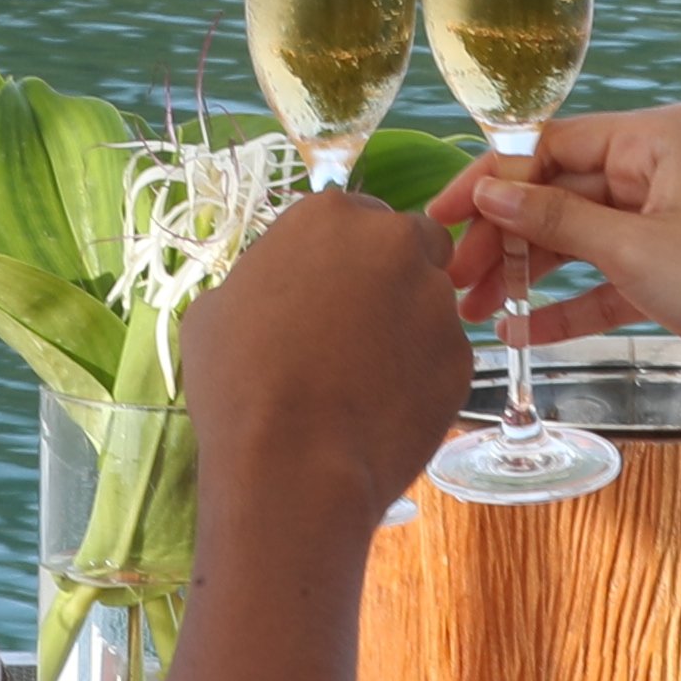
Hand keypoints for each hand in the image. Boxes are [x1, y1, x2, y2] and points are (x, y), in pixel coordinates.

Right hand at [177, 190, 471, 524]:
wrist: (292, 465)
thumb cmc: (239, 382)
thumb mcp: (217, 309)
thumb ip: (263, 279)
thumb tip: (276, 291)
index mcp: (330, 215)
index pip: (357, 216)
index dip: (345, 255)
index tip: (330, 288)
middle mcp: (394, 243)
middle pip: (412, 244)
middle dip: (394, 275)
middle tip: (360, 326)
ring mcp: (436, 300)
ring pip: (432, 303)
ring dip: (409, 327)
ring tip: (367, 379)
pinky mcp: (463, 357)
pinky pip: (442, 358)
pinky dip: (422, 377)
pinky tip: (385, 409)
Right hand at [424, 106, 680, 470]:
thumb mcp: (634, 249)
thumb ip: (555, 222)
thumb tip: (489, 194)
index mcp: (654, 137)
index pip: (549, 147)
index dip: (490, 182)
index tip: (440, 217)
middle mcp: (657, 168)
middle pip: (557, 195)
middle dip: (502, 238)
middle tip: (451, 278)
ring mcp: (663, 219)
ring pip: (575, 240)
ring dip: (524, 275)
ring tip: (471, 311)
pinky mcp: (670, 269)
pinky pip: (602, 279)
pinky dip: (564, 304)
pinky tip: (518, 332)